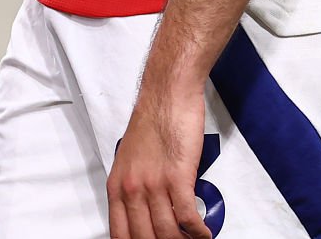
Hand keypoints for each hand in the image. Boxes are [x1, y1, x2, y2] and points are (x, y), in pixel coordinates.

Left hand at [108, 76, 211, 238]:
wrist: (166, 96)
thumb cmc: (151, 124)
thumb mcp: (129, 161)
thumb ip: (133, 190)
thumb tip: (143, 217)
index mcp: (117, 186)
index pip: (120, 233)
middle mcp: (131, 188)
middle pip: (144, 237)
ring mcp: (153, 184)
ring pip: (167, 233)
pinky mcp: (177, 177)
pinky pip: (187, 218)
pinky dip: (198, 232)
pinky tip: (204, 233)